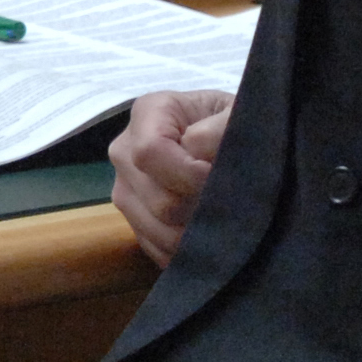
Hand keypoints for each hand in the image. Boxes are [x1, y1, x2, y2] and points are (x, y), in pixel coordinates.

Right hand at [109, 90, 231, 263]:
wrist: (226, 138)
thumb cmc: (231, 121)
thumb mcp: (236, 110)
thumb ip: (224, 124)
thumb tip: (198, 152)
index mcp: (148, 113)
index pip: (150, 152)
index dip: (187, 173)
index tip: (219, 177)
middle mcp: (125, 152)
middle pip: (157, 199)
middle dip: (200, 208)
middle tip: (233, 203)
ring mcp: (126, 190)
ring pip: (156, 230)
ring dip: (196, 233)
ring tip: (225, 219)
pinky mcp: (134, 221)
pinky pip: (155, 249)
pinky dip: (186, 251)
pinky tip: (210, 236)